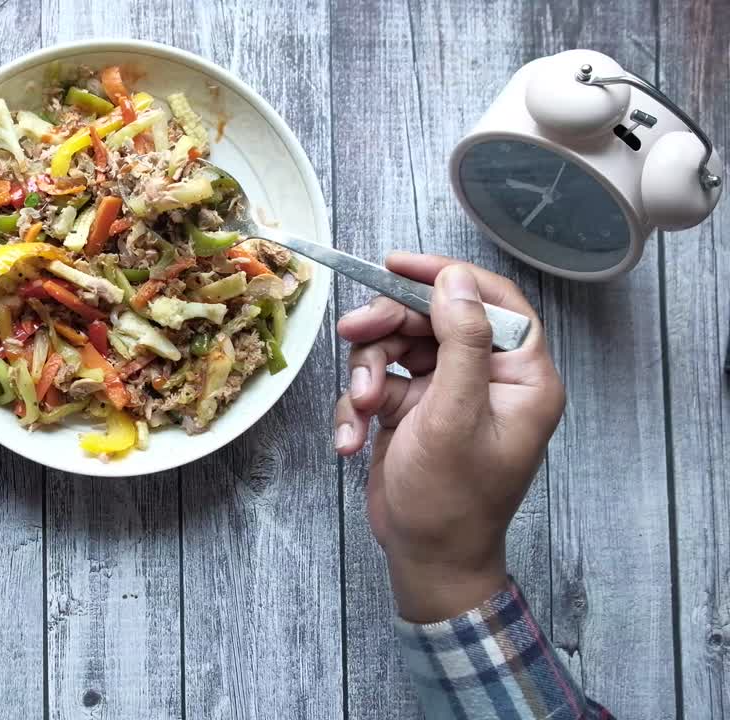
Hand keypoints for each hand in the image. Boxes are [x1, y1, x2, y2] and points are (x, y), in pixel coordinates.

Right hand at [333, 253, 564, 621]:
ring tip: (359, 410)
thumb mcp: (454, 416)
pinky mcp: (413, 411)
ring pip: (397, 348)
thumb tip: (455, 281)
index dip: (446, 276)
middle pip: (433, 320)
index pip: (492, 302)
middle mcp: (487, 379)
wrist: (426, 561)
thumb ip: (461, 342)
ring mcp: (447, 395)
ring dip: (367, 374)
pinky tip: (350, 439)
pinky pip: (379, 384)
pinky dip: (357, 407)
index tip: (397, 264)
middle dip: (388, 329)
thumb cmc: (452, 502)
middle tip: (352, 335)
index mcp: (520, 377)